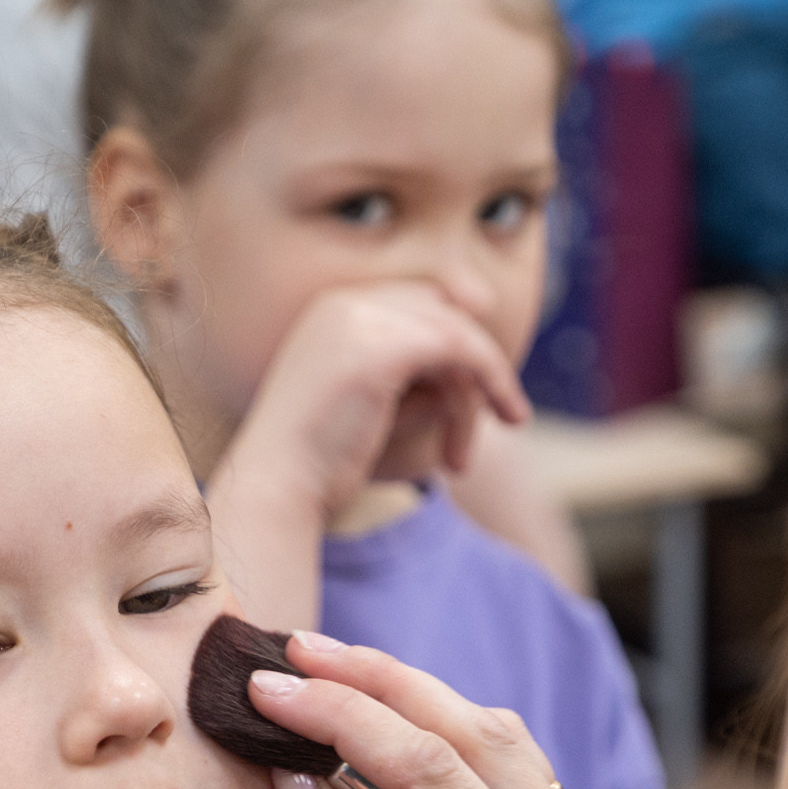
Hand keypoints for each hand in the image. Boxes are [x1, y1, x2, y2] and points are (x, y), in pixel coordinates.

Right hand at [220, 281, 529, 525]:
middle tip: (500, 419)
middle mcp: (342, 302)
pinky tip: (510, 416)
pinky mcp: (385, 345)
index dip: (458, 340)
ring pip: (457, 335)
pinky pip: (465, 347)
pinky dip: (496, 380)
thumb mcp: (376, 413)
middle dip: (474, 368)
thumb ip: (423, 384)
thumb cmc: (320, 466)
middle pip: (442, 315)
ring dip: (476, 397)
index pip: (418, 304)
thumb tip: (481, 372)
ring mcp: (361, 317)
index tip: (484, 387)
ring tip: (466, 457)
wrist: (277, 486)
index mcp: (331, 312)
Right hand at [251, 634, 632, 788]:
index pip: (429, 768)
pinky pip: (509, 783)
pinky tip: (374, 751)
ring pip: (498, 744)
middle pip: (475, 731)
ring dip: (413, 706)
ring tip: (328, 680)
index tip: (271, 686)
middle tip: (297, 649)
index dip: (342, 715)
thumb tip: (298, 776)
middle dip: (379, 681)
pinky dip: (441, 756)